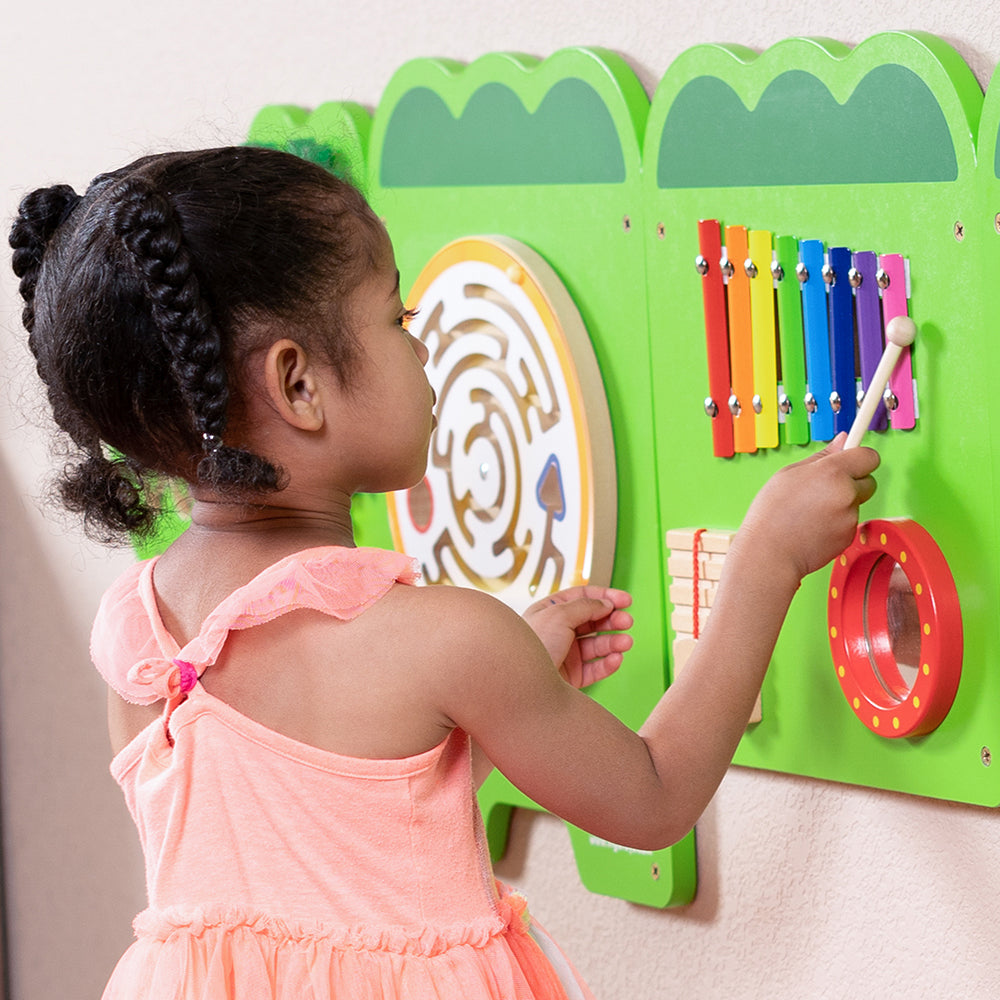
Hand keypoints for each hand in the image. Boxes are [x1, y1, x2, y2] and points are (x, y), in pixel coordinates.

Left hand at [522, 586, 633, 687]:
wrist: (521, 686)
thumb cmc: (533, 646)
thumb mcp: (557, 616)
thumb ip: (585, 606)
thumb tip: (605, 603)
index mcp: (550, 612)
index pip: (582, 598)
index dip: (605, 596)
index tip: (625, 600)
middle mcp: (558, 631)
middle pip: (592, 621)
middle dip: (612, 620)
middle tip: (627, 621)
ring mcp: (566, 654)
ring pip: (597, 645)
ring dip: (614, 642)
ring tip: (626, 642)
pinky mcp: (572, 676)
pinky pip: (595, 668)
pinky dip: (608, 663)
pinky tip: (617, 658)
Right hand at [739, 432, 879, 580]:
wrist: (769, 553)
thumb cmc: (771, 512)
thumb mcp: (789, 474)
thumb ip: (822, 457)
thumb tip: (844, 439)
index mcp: (832, 472)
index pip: (868, 456)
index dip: (859, 457)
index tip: (851, 460)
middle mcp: (846, 493)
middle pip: (869, 480)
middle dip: (853, 483)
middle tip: (826, 489)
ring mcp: (850, 517)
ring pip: (855, 503)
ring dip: (840, 505)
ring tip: (810, 513)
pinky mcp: (849, 536)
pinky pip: (848, 523)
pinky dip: (836, 523)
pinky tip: (813, 527)